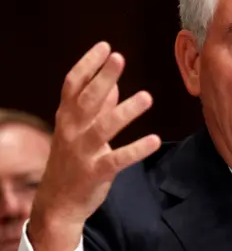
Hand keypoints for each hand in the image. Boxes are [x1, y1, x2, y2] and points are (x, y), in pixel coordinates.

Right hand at [28, 42, 160, 250]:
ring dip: (125, 112)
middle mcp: (71, 131)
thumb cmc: (72, 159)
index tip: (105, 47)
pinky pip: (117, 160)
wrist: (57, 203)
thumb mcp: (78, 130)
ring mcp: (82, 152)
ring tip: (147, 97)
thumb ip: (96, 107)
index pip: (72, 85)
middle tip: (119, 58)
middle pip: (86, 100)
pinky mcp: (95, 173)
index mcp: (67, 117)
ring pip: (103, 128)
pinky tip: (155, 140)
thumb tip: (112, 83)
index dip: (88, 64)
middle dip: (103, 78)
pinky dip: (136, 150)